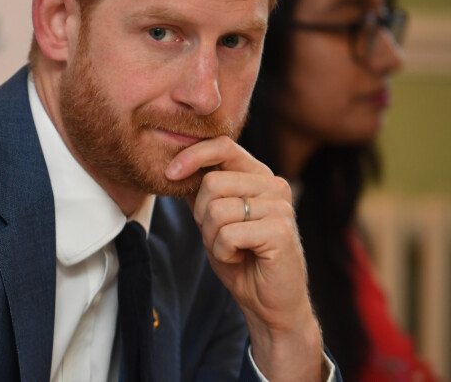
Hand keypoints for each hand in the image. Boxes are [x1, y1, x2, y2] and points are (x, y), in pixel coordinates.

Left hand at [165, 136, 322, 381]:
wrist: (270, 303)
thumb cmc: (242, 259)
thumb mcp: (214, 219)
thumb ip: (201, 191)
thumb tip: (175, 165)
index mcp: (259, 175)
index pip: (223, 146)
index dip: (193, 155)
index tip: (170, 174)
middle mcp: (274, 184)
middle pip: (213, 182)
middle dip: (202, 215)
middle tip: (218, 236)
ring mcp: (280, 206)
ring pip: (217, 209)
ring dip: (212, 238)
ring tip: (232, 249)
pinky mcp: (280, 230)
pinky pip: (228, 234)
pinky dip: (223, 253)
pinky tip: (241, 259)